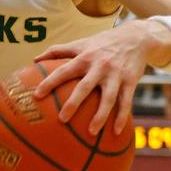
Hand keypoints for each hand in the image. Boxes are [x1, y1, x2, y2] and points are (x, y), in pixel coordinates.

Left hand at [33, 22, 153, 134]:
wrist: (136, 37)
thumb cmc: (102, 43)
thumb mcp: (81, 43)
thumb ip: (57, 51)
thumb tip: (34, 60)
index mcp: (84, 58)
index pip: (63, 71)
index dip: (50, 82)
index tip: (37, 95)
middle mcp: (99, 66)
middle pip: (85, 87)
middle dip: (73, 103)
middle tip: (62, 119)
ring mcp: (115, 75)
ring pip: (108, 98)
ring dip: (100, 116)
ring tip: (91, 132)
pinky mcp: (130, 81)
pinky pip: (126, 102)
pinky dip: (121, 117)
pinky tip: (116, 133)